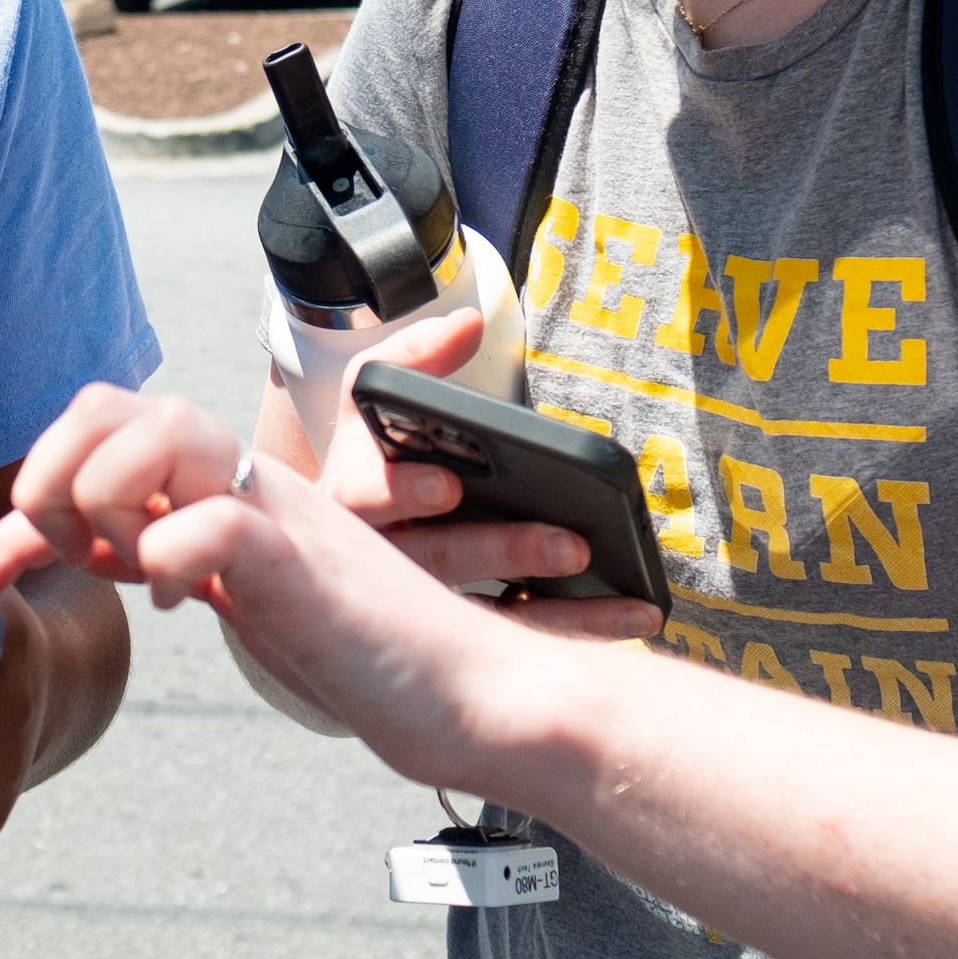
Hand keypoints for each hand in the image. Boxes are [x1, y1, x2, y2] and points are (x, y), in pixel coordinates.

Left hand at [0, 393, 534, 786]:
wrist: (461, 692)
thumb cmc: (351, 647)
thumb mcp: (233, 592)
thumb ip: (163, 555)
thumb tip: (83, 552)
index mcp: (215, 484)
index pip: (93, 435)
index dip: (13, 507)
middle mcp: (240, 479)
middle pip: (112, 403)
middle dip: (53, 477)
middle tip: (70, 557)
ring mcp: (274, 512)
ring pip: (159, 432)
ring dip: (106, 499)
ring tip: (125, 567)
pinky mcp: (304, 562)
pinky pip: (214, 521)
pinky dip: (168, 558)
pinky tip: (175, 605)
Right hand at [280, 317, 659, 644]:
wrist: (327, 548)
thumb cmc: (372, 460)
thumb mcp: (375, 404)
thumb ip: (415, 358)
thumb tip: (466, 323)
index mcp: (350, 494)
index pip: (363, 495)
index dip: (402, 491)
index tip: (448, 485)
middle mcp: (378, 560)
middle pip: (435, 559)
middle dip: (502, 551)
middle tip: (569, 545)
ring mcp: (420, 606)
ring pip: (482, 616)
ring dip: (556, 609)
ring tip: (623, 598)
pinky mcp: (460, 635)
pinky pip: (518, 635)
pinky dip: (577, 628)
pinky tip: (630, 619)